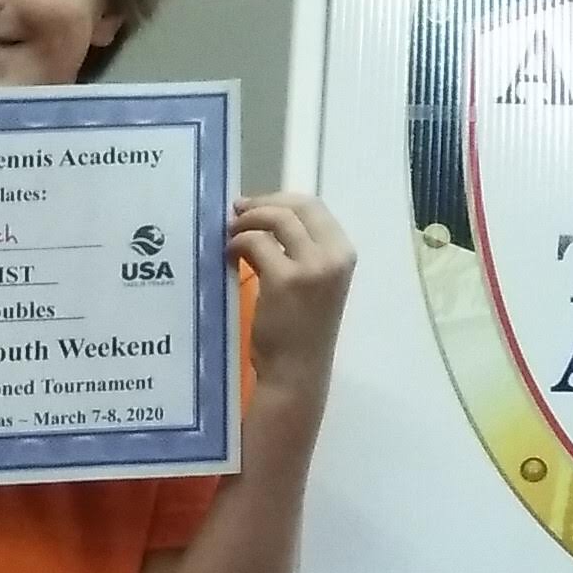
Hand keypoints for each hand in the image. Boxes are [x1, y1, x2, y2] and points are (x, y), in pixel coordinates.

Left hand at [233, 193, 356, 397]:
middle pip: (296, 206)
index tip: (255, 206)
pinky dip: (237, 243)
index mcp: (344, 254)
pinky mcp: (284, 280)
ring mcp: (311, 267)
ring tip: (230, 234)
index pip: (313, 207)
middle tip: (236, 212)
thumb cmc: (302, 332)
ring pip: (276, 219)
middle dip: (262, 203)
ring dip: (247, 221)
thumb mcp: (315, 284)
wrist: (297, 372)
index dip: (280, 200)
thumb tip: (265, 219)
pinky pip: (255, 243)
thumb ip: (301, 252)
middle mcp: (333, 256)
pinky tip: (228, 255)